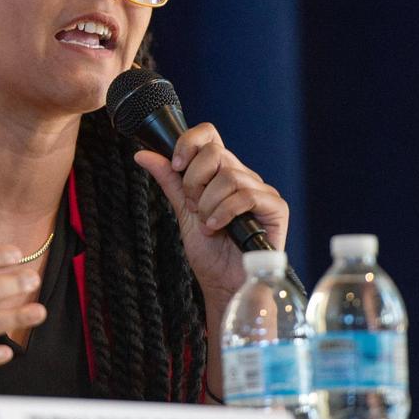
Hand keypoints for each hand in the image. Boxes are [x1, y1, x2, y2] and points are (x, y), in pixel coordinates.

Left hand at [134, 123, 288, 319]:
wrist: (224, 283)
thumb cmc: (210, 252)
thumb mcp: (183, 211)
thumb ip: (168, 180)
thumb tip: (142, 154)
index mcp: (221, 173)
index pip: (208, 135)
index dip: (188, 143)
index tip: (175, 166)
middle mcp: (242, 176)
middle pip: (215, 152)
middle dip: (194, 182)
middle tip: (194, 207)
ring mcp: (260, 190)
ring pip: (229, 176)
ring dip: (209, 204)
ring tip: (208, 225)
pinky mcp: (275, 207)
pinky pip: (246, 195)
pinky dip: (224, 212)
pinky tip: (217, 227)